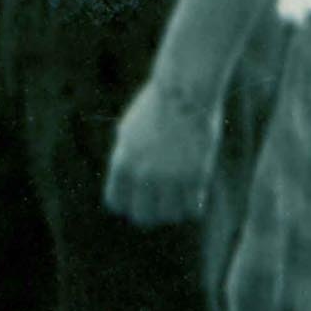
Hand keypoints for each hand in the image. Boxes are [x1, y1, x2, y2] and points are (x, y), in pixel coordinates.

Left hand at [103, 77, 219, 226]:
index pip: (116, 202)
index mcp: (122, 161)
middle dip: (150, 213)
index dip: (127, 203)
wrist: (183, 93)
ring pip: (169, 217)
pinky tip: (195, 193)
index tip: (138, 198)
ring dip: (174, 210)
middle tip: (160, 204)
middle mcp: (143, 173)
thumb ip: (126, 158)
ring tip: (179, 197)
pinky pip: (192, 209)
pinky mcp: (195, 176)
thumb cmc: (156, 108)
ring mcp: (169, 176)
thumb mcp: (129, 131)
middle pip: (142, 216)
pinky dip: (193, 205)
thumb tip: (126, 186)